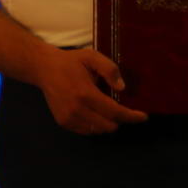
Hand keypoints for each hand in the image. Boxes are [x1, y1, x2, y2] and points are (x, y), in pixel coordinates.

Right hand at [32, 46, 146, 134]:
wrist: (44, 68)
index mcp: (85, 94)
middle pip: (109, 125)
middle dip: (120, 119)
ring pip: (99, 130)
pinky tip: (94, 112)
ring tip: (106, 109)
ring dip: (107, 123)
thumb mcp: (92, 57)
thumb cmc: (71, 62)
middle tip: (121, 108)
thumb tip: (122, 88)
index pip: (115, 112)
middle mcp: (77, 110)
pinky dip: (95, 125)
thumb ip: (109, 69)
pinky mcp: (64, 122)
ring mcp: (69, 118)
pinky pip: (87, 131)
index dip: (132, 116)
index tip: (143, 116)